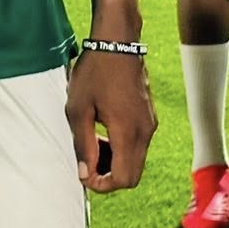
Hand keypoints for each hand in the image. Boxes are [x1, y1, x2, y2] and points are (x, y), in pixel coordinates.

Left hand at [65, 47, 156, 193]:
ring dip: (114, 162)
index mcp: (128, 132)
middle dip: (108, 177)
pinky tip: (105, 130)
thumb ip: (83, 146)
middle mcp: (145, 132)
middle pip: (132, 176)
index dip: (101, 185)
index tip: (83, 172)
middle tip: (87, 160)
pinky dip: (122, 149)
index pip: (122, 179)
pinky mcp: (149, 117)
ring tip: (93, 142)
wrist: (118, 43)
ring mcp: (150, 124)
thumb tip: (84, 174)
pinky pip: (139, 146)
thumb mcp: (78, 110)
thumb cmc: (95, 72)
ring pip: (136, 162)